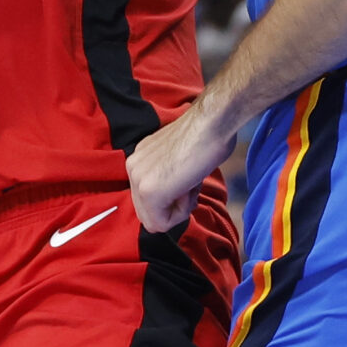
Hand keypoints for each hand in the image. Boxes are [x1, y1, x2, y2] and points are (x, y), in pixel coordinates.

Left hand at [126, 106, 230, 232]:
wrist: (212, 122)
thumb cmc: (206, 136)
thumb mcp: (177, 158)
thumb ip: (168, 175)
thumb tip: (173, 195)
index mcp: (139, 158)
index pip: (148, 200)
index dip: (172, 199)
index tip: (187, 180)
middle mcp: (133, 167)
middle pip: (148, 214)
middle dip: (173, 208)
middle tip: (190, 185)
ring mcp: (138, 179)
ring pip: (155, 221)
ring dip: (178, 209)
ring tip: (191, 182)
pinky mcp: (149, 191)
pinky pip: (161, 224)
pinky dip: (181, 213)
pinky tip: (190, 187)